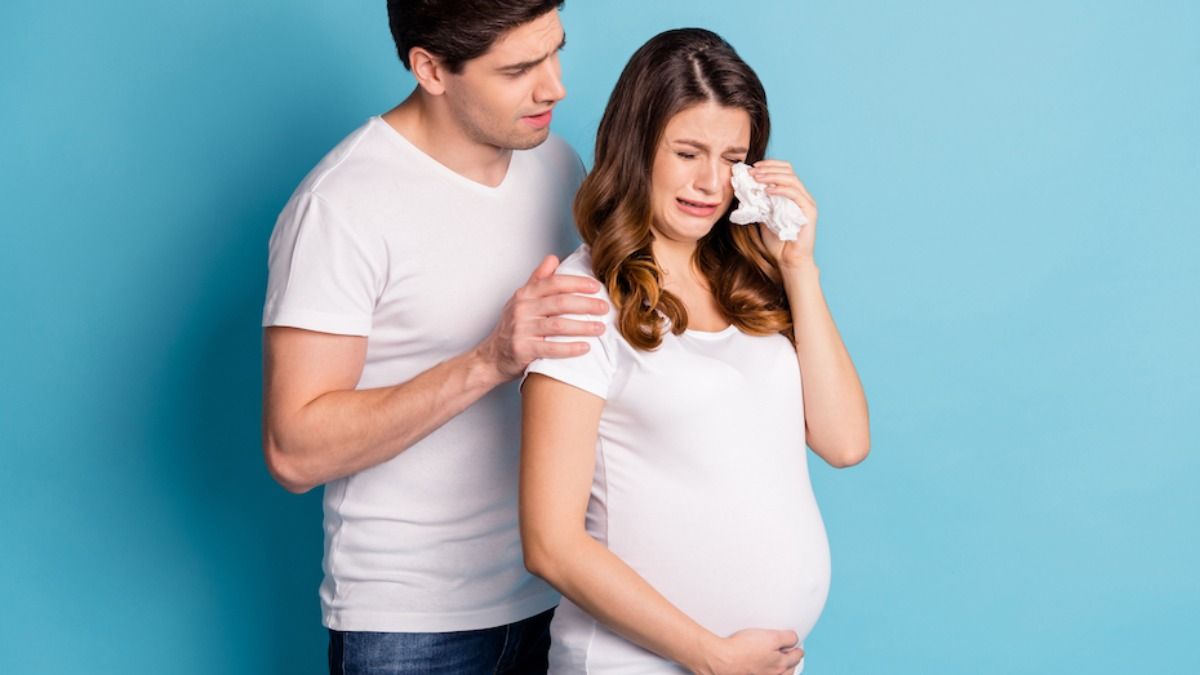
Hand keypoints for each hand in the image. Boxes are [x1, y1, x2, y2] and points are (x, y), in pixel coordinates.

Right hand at [475, 255, 608, 380]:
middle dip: (586, 304)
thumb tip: (553, 258)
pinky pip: (551, 348)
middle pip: (560, 302)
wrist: (491, 357)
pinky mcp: (523, 350)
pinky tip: (585, 347)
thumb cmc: (512, 327)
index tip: (596, 287)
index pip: (554, 283)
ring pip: (558, 325)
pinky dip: (570, 348)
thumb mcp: (521, 299)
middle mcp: (522, 309)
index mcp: (524, 295)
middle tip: (604, 308)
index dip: (577, 283)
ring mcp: (522, 330)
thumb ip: (538, 279)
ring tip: (600, 328)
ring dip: (583, 326)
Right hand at [693, 628, 803, 674]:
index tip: (797, 647)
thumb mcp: (771, 637)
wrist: (722, 660)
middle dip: (791, 662)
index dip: (797, 649)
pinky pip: (764, 674)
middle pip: (789, 670)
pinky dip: (768, 672)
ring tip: (780, 664)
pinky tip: (762, 668)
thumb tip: (795, 639)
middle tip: (792, 655)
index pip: (796, 656)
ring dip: (781, 670)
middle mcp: (773, 674)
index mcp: (781, 664)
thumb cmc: (744, 649)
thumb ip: (787, 638)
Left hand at [749, 160, 817, 270]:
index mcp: (793, 195)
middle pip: (788, 171)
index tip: (753, 168)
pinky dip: (780, 189)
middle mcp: (802, 196)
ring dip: (771, 176)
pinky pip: (795, 194)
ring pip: (791, 179)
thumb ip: (759, 204)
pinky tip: (767, 190)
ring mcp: (807, 203)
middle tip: (751, 171)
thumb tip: (746, 189)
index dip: (770, 166)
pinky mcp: (809, 212)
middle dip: (768, 168)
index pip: (785, 171)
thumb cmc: (778, 243)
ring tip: (756, 178)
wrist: (788, 261)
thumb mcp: (764, 218)